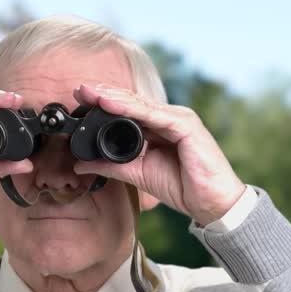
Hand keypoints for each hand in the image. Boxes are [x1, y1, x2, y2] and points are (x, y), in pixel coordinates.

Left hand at [70, 82, 246, 225]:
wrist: (210, 203)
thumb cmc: (183, 187)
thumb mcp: (138, 174)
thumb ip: (111, 166)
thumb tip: (81, 165)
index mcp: (158, 127)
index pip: (127, 110)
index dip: (104, 103)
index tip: (80, 98)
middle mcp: (168, 118)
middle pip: (132, 102)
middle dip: (105, 94)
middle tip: (80, 89)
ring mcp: (178, 119)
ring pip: (140, 104)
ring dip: (114, 97)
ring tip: (92, 92)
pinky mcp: (186, 125)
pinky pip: (154, 115)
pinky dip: (131, 109)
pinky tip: (112, 104)